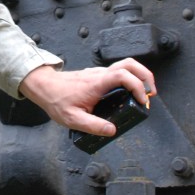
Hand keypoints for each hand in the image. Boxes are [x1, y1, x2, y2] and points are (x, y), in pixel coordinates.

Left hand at [18, 58, 155, 135]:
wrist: (44, 86)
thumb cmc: (56, 100)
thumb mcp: (72, 119)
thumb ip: (92, 126)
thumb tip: (112, 130)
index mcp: (97, 83)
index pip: (123, 76)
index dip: (137, 86)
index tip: (141, 101)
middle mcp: (100, 75)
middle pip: (130, 64)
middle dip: (146, 76)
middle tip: (150, 94)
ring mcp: (100, 73)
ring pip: (126, 65)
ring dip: (140, 76)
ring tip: (143, 94)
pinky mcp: (98, 76)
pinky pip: (119, 72)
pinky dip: (131, 79)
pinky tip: (129, 94)